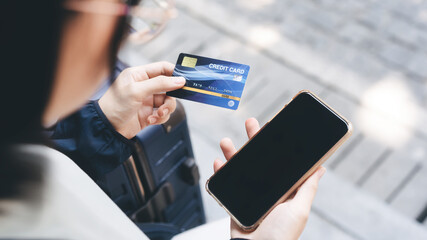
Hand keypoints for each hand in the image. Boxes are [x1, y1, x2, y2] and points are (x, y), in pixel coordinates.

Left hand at [98, 62, 184, 138]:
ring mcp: (147, 100)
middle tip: (171, 101)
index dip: (174, 72)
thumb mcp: (137, 91)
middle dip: (171, 95)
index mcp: (139, 75)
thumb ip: (159, 84)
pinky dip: (160, 117)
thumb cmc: (114, 106)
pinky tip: (151, 119)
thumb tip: (179, 80)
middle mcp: (144, 86)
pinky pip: (163, 114)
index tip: (184, 79)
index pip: (162, 68)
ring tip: (158, 114)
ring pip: (168, 101)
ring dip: (166, 109)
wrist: (107, 129)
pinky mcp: (149, 114)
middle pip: (168, 86)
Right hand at [213, 118, 325, 239]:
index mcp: (283, 191)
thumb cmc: (280, 237)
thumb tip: (320, 168)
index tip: (273, 127)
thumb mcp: (299, 210)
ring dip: (232, 154)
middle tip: (251, 123)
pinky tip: (219, 163)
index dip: (276, 144)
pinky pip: (225, 185)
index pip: (280, 161)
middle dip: (254, 141)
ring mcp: (249, 196)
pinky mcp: (235, 203)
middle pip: (259, 160)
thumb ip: (307, 188)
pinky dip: (220, 173)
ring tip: (227, 142)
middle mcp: (266, 191)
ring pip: (240, 169)